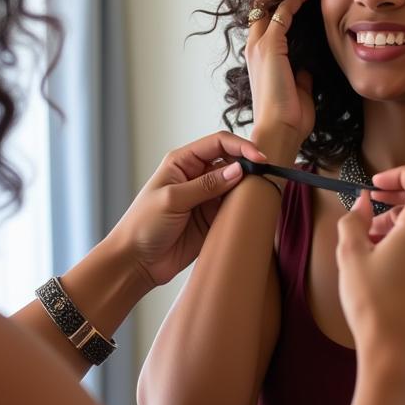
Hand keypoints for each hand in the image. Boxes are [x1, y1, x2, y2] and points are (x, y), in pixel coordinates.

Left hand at [105, 131, 265, 287]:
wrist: (137, 261)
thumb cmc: (143, 224)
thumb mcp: (172, 200)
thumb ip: (206, 185)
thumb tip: (238, 170)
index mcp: (183, 162)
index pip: (218, 143)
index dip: (240, 147)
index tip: (259, 158)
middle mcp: (197, 176)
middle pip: (231, 161)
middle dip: (250, 165)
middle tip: (267, 176)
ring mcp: (206, 198)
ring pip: (236, 185)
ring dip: (249, 188)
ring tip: (262, 194)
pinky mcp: (213, 218)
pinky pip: (235, 208)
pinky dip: (245, 208)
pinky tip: (253, 210)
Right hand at [244, 0, 317, 148]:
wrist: (279, 131)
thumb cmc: (288, 118)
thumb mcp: (298, 91)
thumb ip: (299, 76)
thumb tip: (307, 70)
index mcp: (259, 60)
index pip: (265, 22)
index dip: (282, 6)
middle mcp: (254, 49)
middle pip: (261, 8)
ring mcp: (259, 46)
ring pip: (268, 5)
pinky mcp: (269, 46)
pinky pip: (281, 12)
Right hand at [335, 167, 404, 385]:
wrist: (398, 359)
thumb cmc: (373, 306)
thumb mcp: (349, 256)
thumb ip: (352, 220)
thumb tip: (360, 203)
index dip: (399, 174)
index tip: (376, 186)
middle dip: (390, 212)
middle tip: (364, 229)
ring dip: (400, 238)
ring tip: (372, 259)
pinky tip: (390, 282)